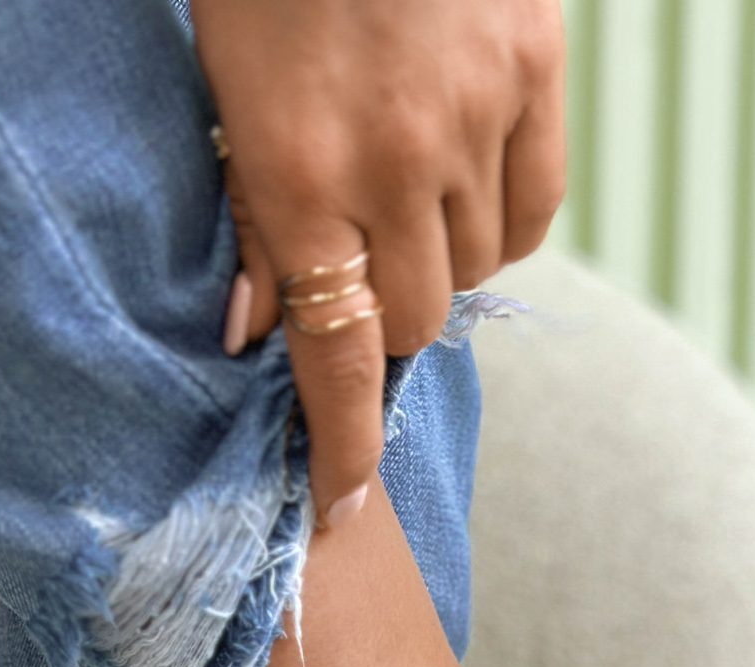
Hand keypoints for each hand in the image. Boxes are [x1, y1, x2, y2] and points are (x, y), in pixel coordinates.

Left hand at [190, 0, 564, 524]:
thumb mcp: (219, 85)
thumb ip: (245, 214)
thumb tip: (253, 334)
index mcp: (298, 171)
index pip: (336, 357)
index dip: (340, 447)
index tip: (339, 507)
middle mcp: (395, 161)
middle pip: (416, 323)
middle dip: (385, 319)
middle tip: (359, 267)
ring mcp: (476, 114)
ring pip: (475, 269)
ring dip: (438, 259)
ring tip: (402, 190)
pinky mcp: (535, 70)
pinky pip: (533, 210)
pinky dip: (498, 221)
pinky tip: (461, 180)